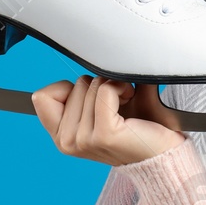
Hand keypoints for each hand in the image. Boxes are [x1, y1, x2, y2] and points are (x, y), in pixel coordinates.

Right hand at [31, 75, 185, 165]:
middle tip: (117, 108)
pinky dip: (122, 88)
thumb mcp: (102, 108)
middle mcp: (68, 142)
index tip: (91, 100)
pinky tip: (131, 101)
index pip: (41, 96)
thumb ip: (85, 88)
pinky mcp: (104, 134)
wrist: (164, 152)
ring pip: (91, 85)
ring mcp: (84, 140)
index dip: (68, 87)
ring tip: (126, 108)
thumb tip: (86, 52)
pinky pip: (106, 90)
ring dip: (114, 88)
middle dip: (99, 87)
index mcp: (61, 136)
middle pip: (74, 84)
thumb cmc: (138, 128)